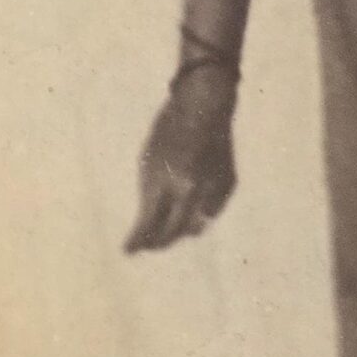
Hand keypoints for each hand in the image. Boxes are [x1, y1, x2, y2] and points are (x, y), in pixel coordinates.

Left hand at [125, 69, 237, 253]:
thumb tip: (147, 223)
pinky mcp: (229, 186)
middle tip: (147, 246)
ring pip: (195, 226)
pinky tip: (190, 208)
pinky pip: (211, 211)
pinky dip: (199, 213)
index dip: (138, 240)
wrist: (205, 106)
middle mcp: (191, 189)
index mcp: (164, 179)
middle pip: (173, 232)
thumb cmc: (168, 129)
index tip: (128, 251)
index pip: (149, 221)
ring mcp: (213, 189)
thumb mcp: (149, 158)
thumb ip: (149, 191)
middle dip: (158, 243)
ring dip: (180, 230)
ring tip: (166, 229)